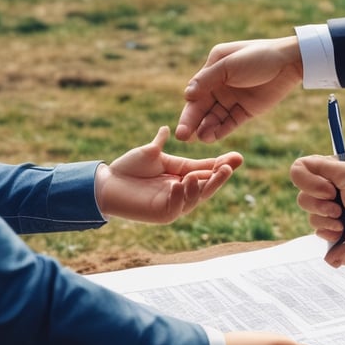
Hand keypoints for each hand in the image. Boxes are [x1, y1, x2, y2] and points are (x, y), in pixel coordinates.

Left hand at [95, 126, 242, 223]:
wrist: (106, 184)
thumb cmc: (127, 169)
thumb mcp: (149, 153)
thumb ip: (160, 143)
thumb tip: (168, 129)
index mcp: (182, 175)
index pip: (206, 169)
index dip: (221, 164)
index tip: (238, 156)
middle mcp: (182, 190)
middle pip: (207, 185)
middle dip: (219, 177)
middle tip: (231, 166)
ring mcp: (174, 204)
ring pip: (195, 197)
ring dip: (200, 186)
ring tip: (201, 174)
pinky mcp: (163, 214)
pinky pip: (177, 206)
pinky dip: (181, 195)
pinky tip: (181, 183)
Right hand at [175, 37, 302, 142]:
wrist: (288, 64)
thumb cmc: (258, 57)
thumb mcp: (229, 65)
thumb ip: (207, 79)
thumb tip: (187, 95)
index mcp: (213, 70)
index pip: (195, 92)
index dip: (188, 108)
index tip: (182, 120)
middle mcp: (219, 86)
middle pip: (201, 108)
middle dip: (191, 122)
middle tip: (181, 137)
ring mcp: (232, 99)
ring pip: (213, 118)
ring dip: (205, 128)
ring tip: (200, 138)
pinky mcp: (244, 112)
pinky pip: (228, 124)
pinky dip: (219, 131)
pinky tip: (210, 137)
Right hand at [290, 150, 344, 265]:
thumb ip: (322, 168)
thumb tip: (299, 164)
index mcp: (338, 166)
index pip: (303, 169)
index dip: (309, 182)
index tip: (329, 190)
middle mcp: (335, 186)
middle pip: (303, 195)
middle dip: (318, 206)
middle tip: (337, 209)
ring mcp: (338, 207)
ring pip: (311, 216)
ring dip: (325, 222)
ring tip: (342, 225)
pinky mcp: (342, 228)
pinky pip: (321, 232)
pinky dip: (328, 236)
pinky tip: (341, 235)